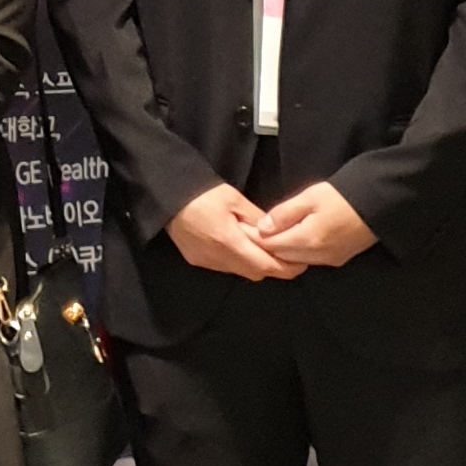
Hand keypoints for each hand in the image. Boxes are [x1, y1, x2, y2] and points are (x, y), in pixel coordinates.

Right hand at [167, 186, 300, 279]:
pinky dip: (236, 261)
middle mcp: (217, 257)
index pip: (265, 265)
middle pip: (255, 273)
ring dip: (253, 264)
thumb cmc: (202, 192)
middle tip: (284, 254)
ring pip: (240, 272)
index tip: (300, 263)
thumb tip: (275, 232)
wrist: (166, 196)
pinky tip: (237, 246)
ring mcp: (205, 261)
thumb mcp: (235, 200)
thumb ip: (257, 218)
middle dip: (272, 267)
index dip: (285, 268)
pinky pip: (224, 268)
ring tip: (260, 248)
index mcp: (228, 241)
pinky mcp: (196, 260)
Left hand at [256, 182, 376, 268]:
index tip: (243, 228)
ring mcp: (329, 259)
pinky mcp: (338, 258)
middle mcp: (317, 255)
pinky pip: (310, 259)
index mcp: (307, 240)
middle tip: (252, 230)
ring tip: (272, 232)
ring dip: (282, 249)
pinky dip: (297, 251)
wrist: (378, 205)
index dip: (255, 238)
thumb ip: (284, 213)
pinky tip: (293, 237)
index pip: (271, 246)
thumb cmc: (343, 197)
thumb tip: (263, 227)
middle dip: (266, 245)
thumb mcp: (309, 198)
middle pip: (281, 256)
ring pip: (295, 260)